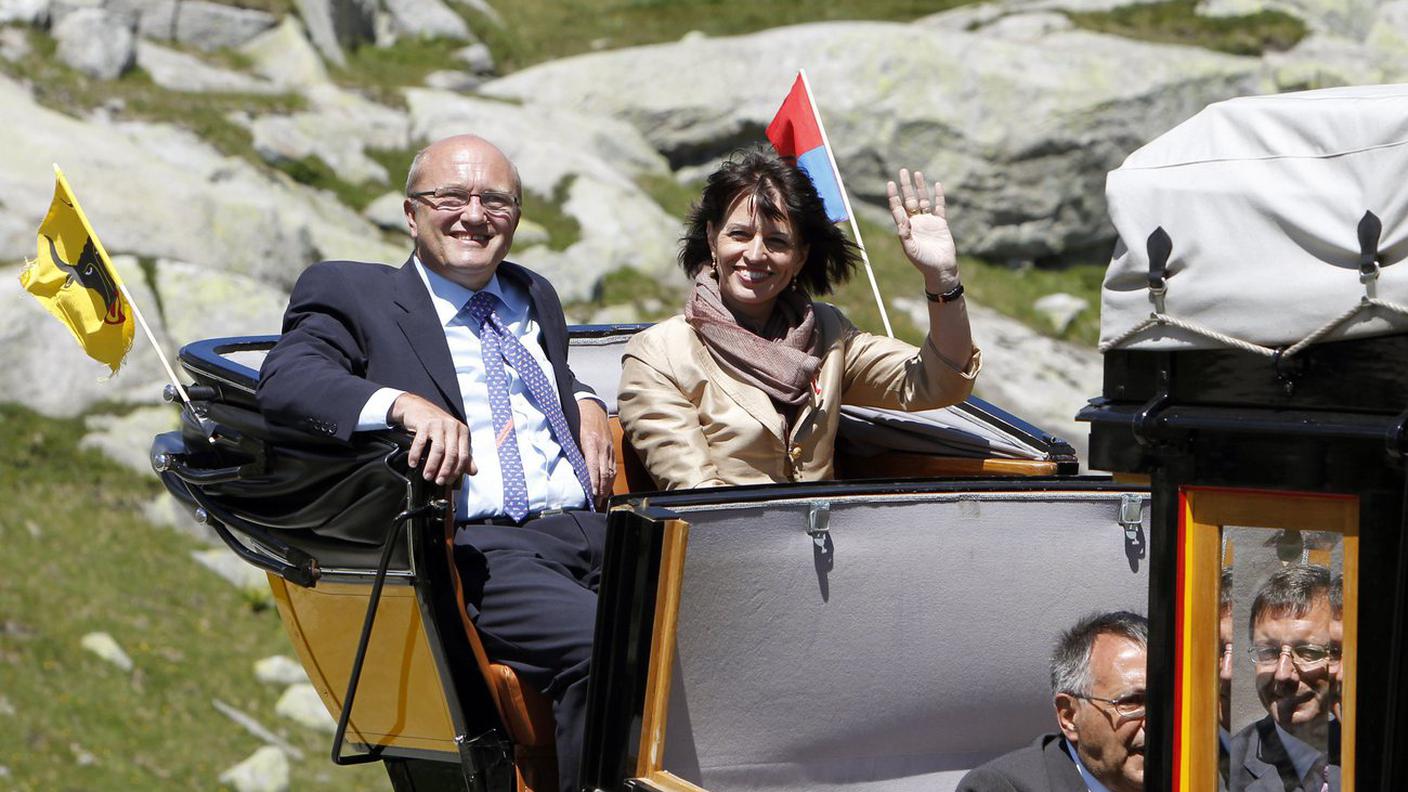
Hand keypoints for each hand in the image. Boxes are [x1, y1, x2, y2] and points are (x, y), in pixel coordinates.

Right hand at [389, 393, 474, 485]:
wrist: (417, 407)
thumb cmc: (436, 425)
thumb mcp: (452, 437)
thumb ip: (463, 454)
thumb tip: (473, 471)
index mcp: (462, 431)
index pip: (464, 455)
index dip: (457, 471)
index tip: (449, 481)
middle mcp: (452, 427)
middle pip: (452, 454)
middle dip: (445, 470)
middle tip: (438, 481)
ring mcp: (438, 424)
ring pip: (438, 449)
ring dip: (432, 465)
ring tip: (427, 475)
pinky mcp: (424, 424)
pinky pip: (421, 443)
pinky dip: (416, 455)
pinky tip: (413, 463)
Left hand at [576, 398, 615, 507]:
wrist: (591, 405)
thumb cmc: (577, 418)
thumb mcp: (571, 432)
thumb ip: (572, 449)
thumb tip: (569, 468)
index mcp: (590, 442)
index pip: (593, 467)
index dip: (593, 482)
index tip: (591, 495)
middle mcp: (602, 447)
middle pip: (604, 473)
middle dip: (601, 490)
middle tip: (596, 502)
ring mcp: (608, 448)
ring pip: (610, 471)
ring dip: (606, 487)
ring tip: (601, 499)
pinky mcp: (611, 448)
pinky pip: (612, 466)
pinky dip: (610, 478)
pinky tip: (606, 486)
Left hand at [887, 169, 959, 289]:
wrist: (941, 269)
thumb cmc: (923, 262)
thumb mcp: (911, 249)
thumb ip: (905, 234)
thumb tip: (902, 220)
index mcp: (906, 228)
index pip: (898, 208)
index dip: (894, 196)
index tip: (890, 183)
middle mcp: (916, 222)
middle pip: (909, 199)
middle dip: (906, 186)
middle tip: (902, 171)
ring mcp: (928, 222)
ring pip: (923, 200)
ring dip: (920, 187)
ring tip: (917, 173)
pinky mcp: (941, 223)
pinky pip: (939, 207)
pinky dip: (938, 196)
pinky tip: (936, 185)